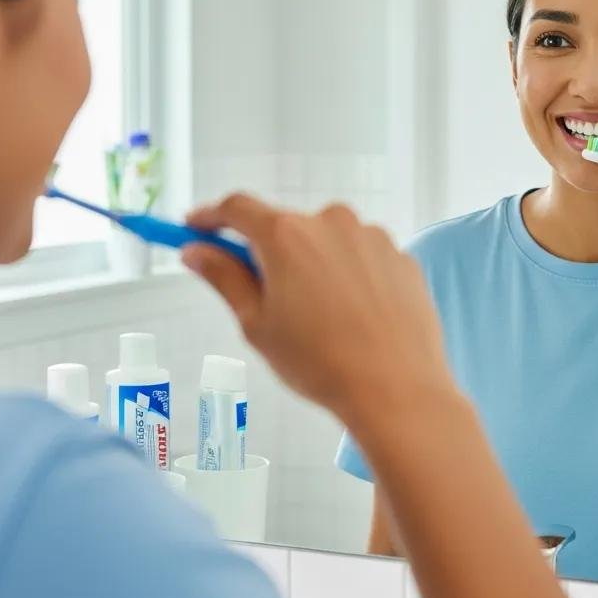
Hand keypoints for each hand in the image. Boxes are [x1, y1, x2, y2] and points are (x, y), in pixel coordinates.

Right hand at [180, 195, 453, 421]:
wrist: (396, 388)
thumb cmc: (321, 363)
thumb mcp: (257, 324)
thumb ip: (224, 278)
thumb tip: (197, 253)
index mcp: (287, 235)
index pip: (237, 208)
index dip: (212, 217)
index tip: (197, 228)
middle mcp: (331, 222)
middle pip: (285, 226)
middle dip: (269, 254)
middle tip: (265, 297)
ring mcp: (371, 237)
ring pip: (326, 242)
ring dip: (313, 266)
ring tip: (320, 320)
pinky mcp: (400, 256)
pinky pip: (362, 258)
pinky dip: (349, 278)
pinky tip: (352, 318)